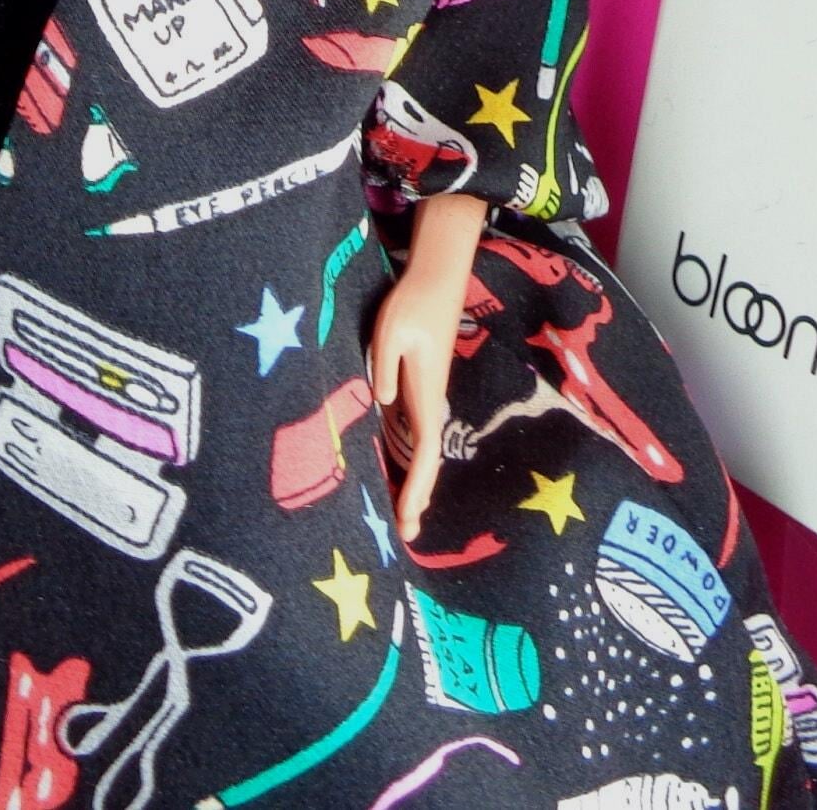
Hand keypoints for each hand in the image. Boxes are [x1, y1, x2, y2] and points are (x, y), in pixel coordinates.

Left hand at [369, 269, 461, 545]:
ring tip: (402, 518)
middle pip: (425, 461)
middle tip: (405, 534)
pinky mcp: (416, 388)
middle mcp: (428, 403)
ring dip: (414, 483)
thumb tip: (382, 402)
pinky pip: (412, 436)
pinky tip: (396, 474)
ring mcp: (424, 397)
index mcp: (424, 396)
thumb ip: (386, 369)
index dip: (416, 487)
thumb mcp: (390, 333)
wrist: (434, 281)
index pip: (423, 454)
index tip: (408, 517)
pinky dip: (407, 461)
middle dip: (417, 497)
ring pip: (420, 451)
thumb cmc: (411, 306)